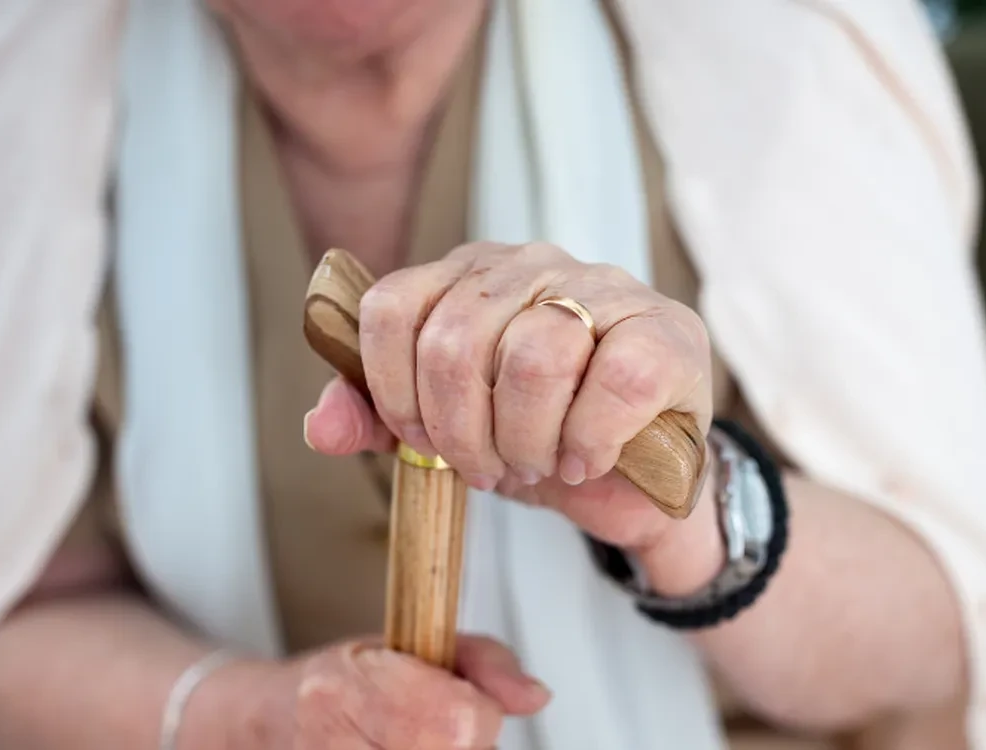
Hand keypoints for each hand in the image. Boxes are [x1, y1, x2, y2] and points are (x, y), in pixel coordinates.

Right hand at [243, 636, 548, 748]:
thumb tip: (532, 695)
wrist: (269, 721)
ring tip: (416, 744)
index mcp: (349, 687)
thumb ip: (483, 662)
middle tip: (431, 732)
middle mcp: (330, 741)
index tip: (456, 703)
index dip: (476, 715)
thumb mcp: (413, 644)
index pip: (459, 720)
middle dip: (461, 747)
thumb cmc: (344, 682)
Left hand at [303, 241, 713, 553]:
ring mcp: (604, 288)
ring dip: (526, 441)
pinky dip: (587, 441)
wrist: (633, 475)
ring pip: (533, 359)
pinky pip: (611, 382)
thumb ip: (379, 422)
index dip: (391, 390)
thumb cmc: (538, 437)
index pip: (393, 309)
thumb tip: (320, 425)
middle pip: (455, 341)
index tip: (420, 441)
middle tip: (487, 469)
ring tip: (539, 463)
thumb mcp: (448, 434)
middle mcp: (532, 264)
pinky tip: (586, 458)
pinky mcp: (665, 331)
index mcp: (468, 275)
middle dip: (461, 433)